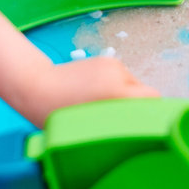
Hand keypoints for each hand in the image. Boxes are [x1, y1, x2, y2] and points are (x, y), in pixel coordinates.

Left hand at [10, 56, 156, 128]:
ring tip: (100, 108)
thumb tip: (134, 128)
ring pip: (131, 85)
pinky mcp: (106, 60)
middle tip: (118, 122)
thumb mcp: (88, 127)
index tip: (147, 125)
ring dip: (124, 96)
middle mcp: (119, 73)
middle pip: (143, 92)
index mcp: (116, 91)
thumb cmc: (55, 114)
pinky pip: (121, 77)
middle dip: (135, 107)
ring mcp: (113, 64)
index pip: (153, 97)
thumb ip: (116, 124)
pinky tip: (95, 95)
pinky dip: (115, 87)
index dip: (153, 113)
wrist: (35, 85)